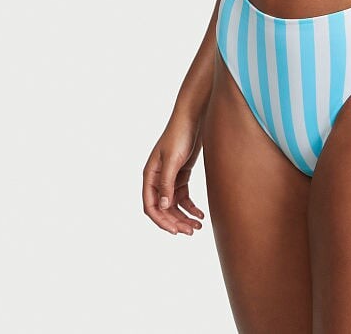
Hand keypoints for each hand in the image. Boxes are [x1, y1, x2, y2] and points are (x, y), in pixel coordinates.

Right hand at [142, 113, 205, 235]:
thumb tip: (163, 206)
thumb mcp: (172, 160)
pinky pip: (184, 197)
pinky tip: (200, 214)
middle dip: (176, 222)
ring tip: (197, 227)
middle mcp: (157, 179)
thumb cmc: (179, 135)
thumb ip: (166, 183)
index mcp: (149, 175)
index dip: (161, 221)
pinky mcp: (182, 175)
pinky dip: (191, 207)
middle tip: (190, 232)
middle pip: (163, 208)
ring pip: (174, 205)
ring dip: (184, 217)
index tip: (175, 231)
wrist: (193, 118)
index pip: (150, 205)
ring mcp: (170, 178)